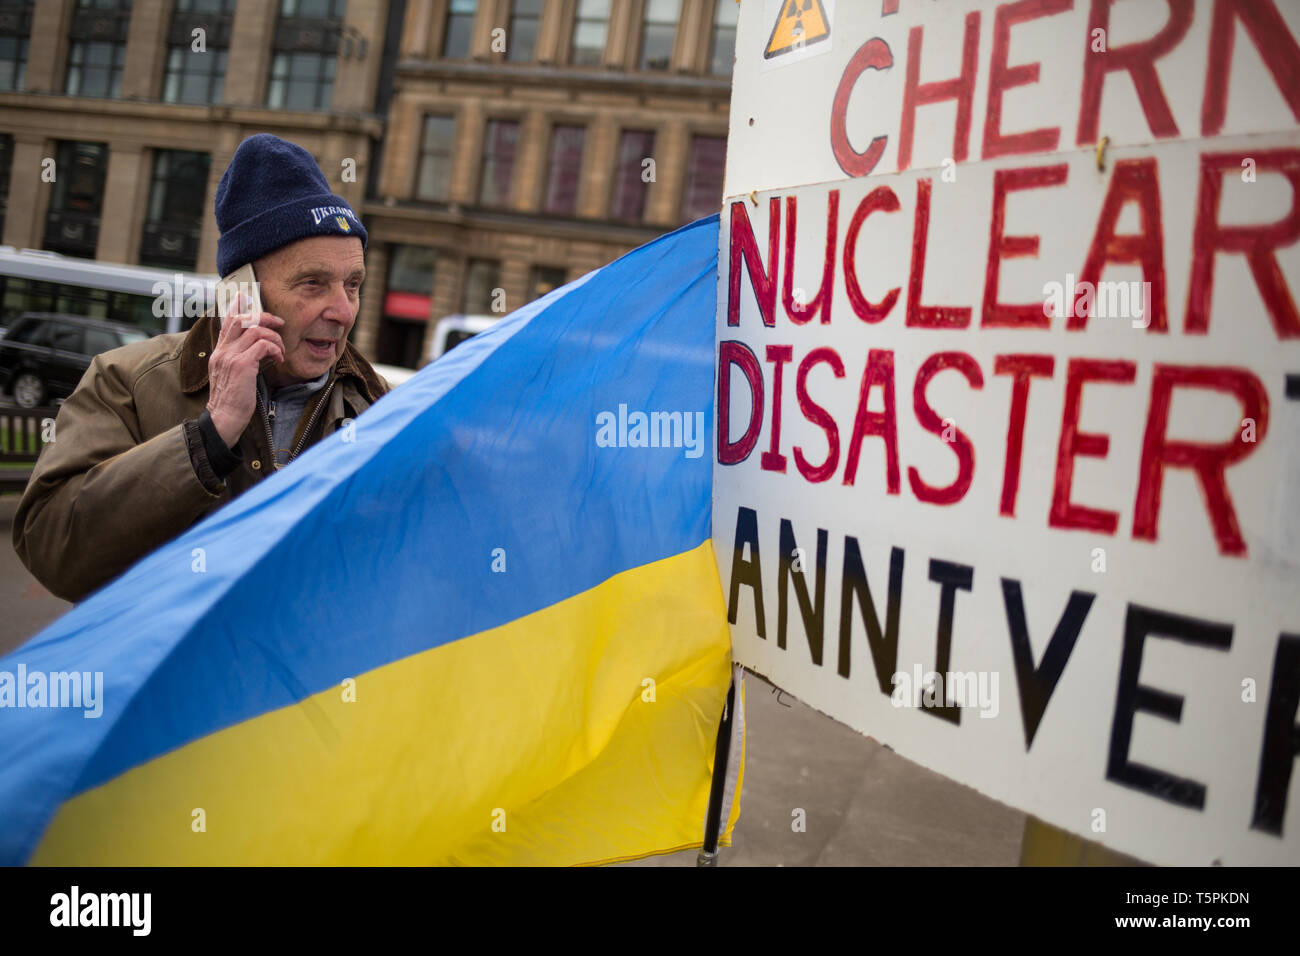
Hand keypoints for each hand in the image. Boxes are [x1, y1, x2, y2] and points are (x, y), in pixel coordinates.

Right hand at [205, 300, 284, 447]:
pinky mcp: (242, 365)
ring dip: (275, 337)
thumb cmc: (232, 400)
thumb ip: (239, 360)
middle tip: (279, 323)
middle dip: (264, 317)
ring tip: (280, 350)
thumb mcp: (232, 376)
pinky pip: (262, 345)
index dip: (237, 307)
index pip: (227, 322)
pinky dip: (275, 348)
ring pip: (255, 330)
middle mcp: (222, 351)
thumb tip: (255, 351)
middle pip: (242, 320)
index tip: (245, 296)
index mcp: (219, 352)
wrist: (224, 419)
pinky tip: (278, 358)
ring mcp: (231, 357)